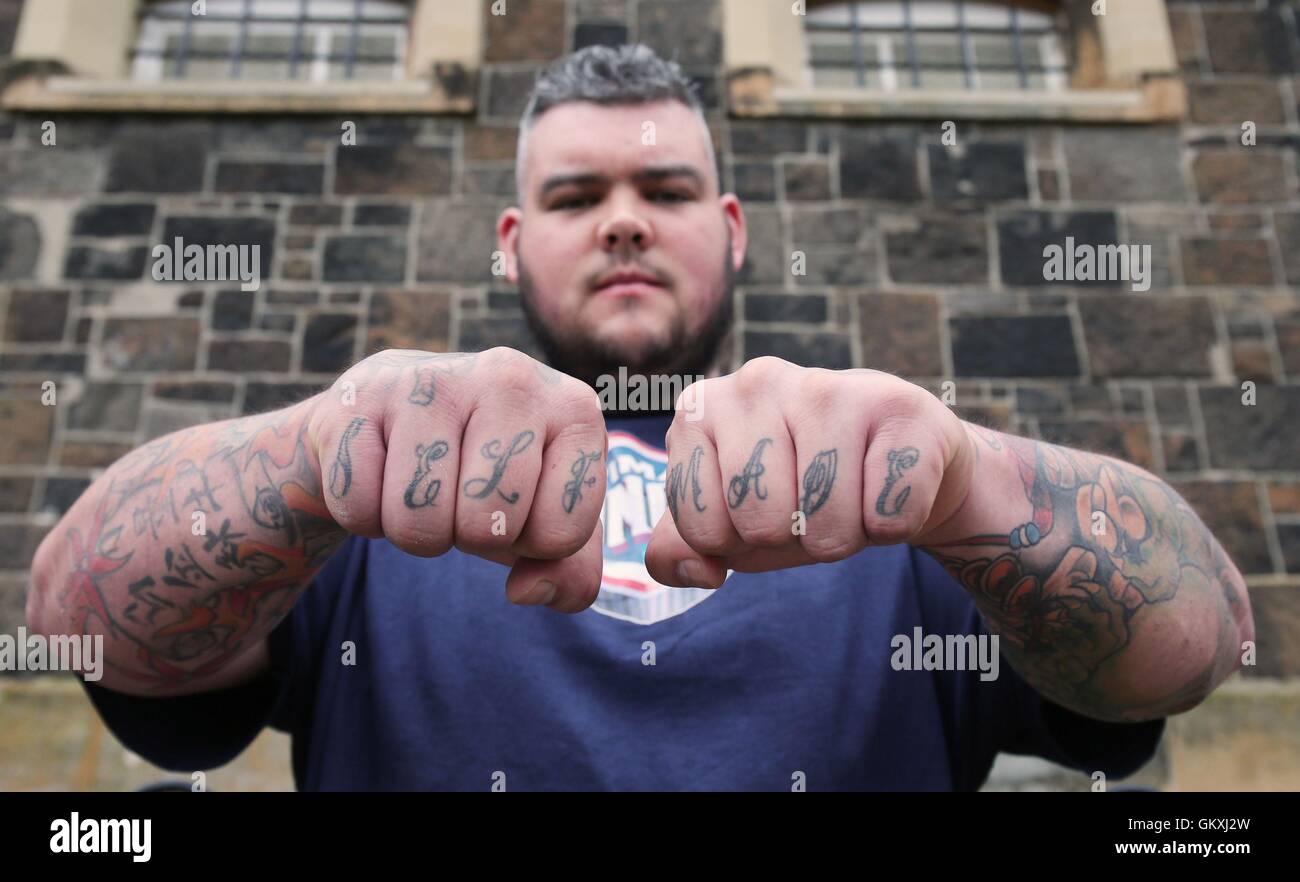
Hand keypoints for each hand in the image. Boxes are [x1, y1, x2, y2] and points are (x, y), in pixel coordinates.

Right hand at [308, 348, 606, 611]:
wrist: (395, 417)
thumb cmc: (487, 473)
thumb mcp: (546, 519)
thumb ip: (570, 574)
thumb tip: (527, 590)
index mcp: (575, 408)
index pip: (561, 534)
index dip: (533, 544)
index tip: (521, 507)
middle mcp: (510, 377)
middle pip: (488, 528)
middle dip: (470, 538)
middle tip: (463, 498)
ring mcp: (431, 379)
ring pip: (418, 522)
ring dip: (415, 531)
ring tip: (423, 487)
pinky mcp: (357, 395)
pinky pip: (358, 506)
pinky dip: (364, 515)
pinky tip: (379, 472)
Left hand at [644, 358, 974, 587]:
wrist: (890, 457)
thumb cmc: (796, 490)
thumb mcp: (726, 521)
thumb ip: (681, 549)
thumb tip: (702, 573)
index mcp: (699, 409)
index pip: (701, 528)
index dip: (734, 541)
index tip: (755, 510)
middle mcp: (757, 381)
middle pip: (763, 523)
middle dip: (791, 538)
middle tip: (808, 506)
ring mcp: (830, 386)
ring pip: (828, 523)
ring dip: (843, 534)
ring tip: (849, 497)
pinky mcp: (899, 404)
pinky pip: (889, 515)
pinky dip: (892, 524)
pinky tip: (885, 484)